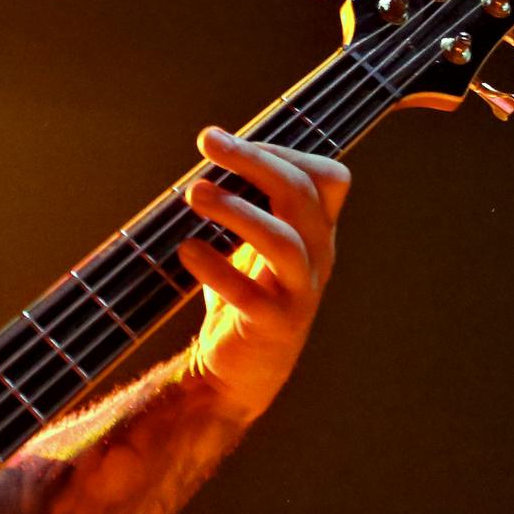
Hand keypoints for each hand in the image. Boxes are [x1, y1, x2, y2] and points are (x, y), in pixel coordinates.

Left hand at [175, 126, 349, 422]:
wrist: (234, 372)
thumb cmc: (242, 295)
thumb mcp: (251, 243)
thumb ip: (247, 200)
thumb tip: (215, 141)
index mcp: (315, 232)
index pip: (326, 178)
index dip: (283, 151)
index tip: (226, 142)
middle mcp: (316, 258)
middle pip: (303, 196)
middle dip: (254, 161)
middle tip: (207, 142)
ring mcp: (300, 293)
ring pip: (284, 242)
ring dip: (237, 211)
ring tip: (193, 193)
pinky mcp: (274, 326)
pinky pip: (252, 295)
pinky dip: (217, 269)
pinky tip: (187, 251)